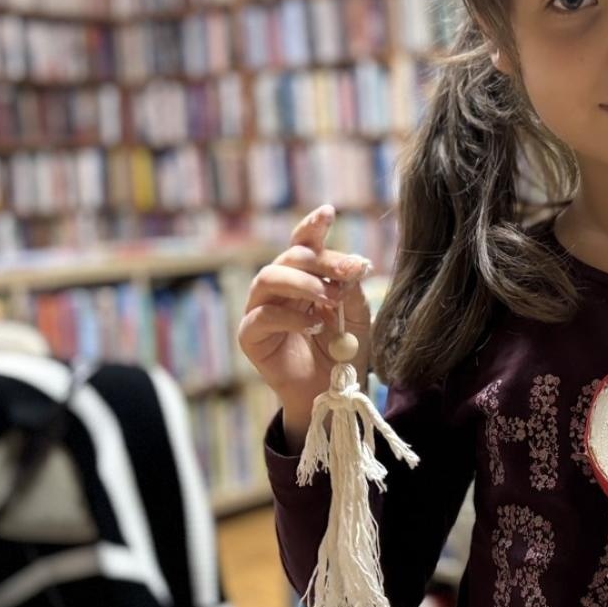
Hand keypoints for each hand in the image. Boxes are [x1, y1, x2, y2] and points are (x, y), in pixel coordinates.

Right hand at [236, 203, 373, 451]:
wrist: (333, 394)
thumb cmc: (344, 352)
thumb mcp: (357, 316)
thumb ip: (350, 289)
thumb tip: (350, 266)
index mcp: (304, 277)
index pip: (304, 245)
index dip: (312, 227)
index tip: (329, 212)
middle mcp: (279, 288)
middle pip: (289, 258)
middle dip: (320, 260)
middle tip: (349, 271)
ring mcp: (260, 310)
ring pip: (268, 278)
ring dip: (302, 283)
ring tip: (329, 299)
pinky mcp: (250, 336)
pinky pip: (263, 316)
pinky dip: (291, 317)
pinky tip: (314, 326)